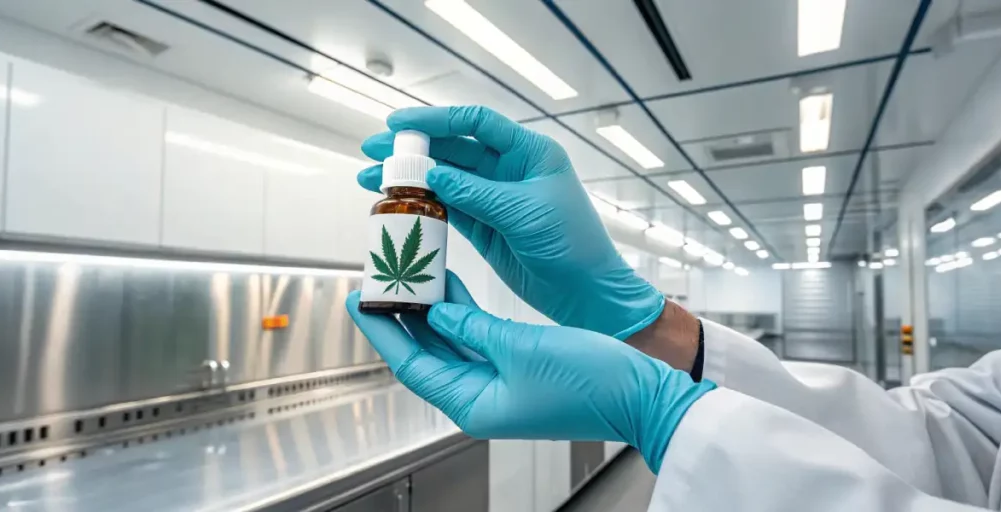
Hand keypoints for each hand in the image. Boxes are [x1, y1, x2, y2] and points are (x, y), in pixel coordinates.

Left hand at [345, 272, 715, 471]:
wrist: (639, 394)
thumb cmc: (589, 384)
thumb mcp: (520, 348)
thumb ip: (473, 328)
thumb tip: (438, 313)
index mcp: (474, 405)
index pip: (411, 365)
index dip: (382, 331)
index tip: (360, 300)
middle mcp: (481, 397)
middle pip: (425, 353)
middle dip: (401, 317)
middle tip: (380, 281)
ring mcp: (499, 383)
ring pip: (450, 342)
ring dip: (430, 310)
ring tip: (409, 275)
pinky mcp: (517, 366)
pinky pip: (476, 337)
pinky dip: (461, 312)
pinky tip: (449, 285)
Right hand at [358, 106, 664, 339]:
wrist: (587, 293)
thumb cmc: (572, 246)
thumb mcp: (522, 213)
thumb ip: (476, 192)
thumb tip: (433, 174)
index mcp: (530, 152)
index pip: (477, 122)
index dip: (437, 119)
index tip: (400, 124)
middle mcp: (511, 169)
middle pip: (454, 148)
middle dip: (413, 150)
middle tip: (373, 152)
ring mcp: (495, 198)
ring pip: (445, 179)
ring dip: (410, 178)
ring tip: (372, 180)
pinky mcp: (486, 227)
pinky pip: (448, 208)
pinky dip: (422, 205)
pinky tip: (396, 204)